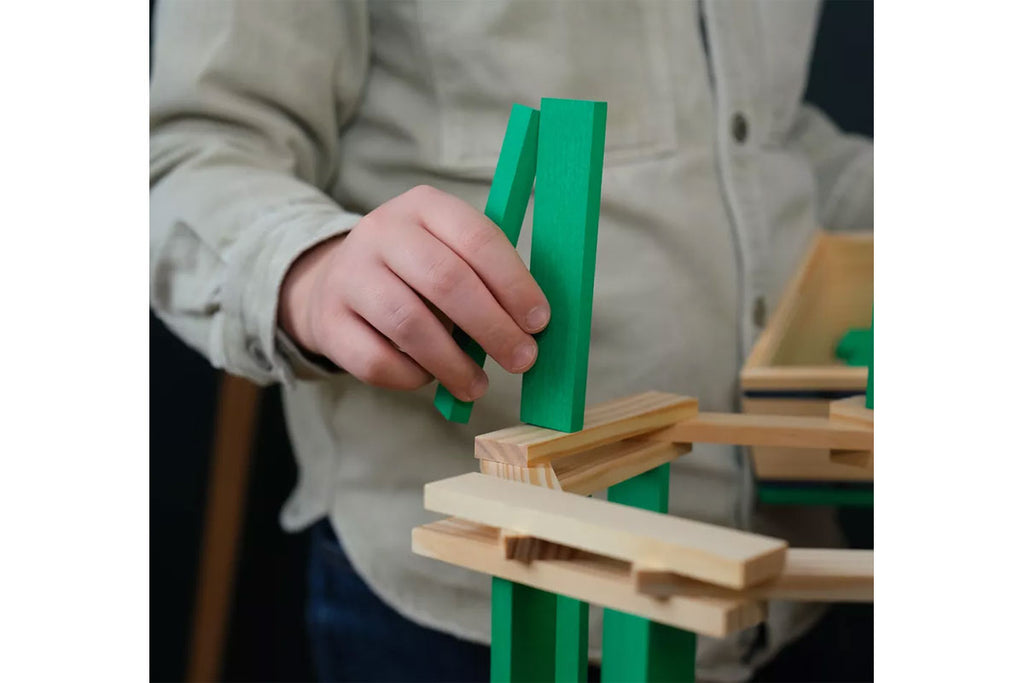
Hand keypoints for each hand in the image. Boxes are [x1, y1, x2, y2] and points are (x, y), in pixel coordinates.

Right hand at [278, 185, 549, 401]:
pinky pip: (378, 361)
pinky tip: (430, 379)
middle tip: (522, 360)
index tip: (539, 322)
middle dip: (493, 327)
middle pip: (446, 280)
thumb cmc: (415, 273)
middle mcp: (381, 232)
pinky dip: (413, 378)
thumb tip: (534, 326)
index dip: (514, 284)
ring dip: (455, 363)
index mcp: (423, 205)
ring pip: (410, 324)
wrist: (334, 283)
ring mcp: (349, 275)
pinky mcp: (329, 323)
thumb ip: (488, 277)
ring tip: (479, 385)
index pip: (477, 238)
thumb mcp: (449, 251)